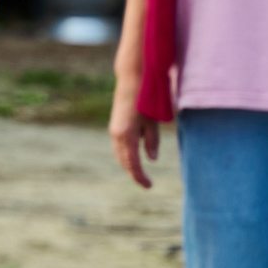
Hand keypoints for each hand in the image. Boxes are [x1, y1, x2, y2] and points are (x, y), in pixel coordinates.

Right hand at [109, 66, 158, 189]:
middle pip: (124, 161)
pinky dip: (126, 155)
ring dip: (129, 165)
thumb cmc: (146, 100)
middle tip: (146, 183)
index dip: (140, 176)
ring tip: (141, 173)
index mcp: (127, 135)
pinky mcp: (115, 126)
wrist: (132, 81)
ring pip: (120, 154)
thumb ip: (152, 140)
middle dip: (134, 173)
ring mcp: (114, 130)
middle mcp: (117, 135)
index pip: (133, 163)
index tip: (148, 186)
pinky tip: (134, 158)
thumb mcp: (153, 122)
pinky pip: (119, 146)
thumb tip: (151, 158)